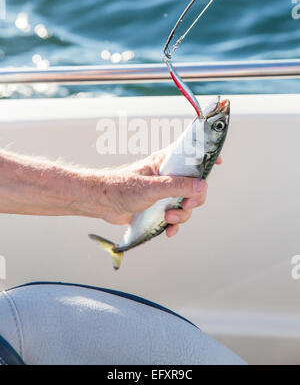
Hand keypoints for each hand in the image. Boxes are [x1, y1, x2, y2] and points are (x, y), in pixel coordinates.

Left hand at [92, 150, 221, 236]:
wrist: (102, 204)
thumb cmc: (121, 188)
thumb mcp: (152, 187)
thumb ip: (177, 186)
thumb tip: (202, 186)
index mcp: (166, 163)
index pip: (192, 154)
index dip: (206, 156)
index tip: (218, 162)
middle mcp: (168, 176)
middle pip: (195, 186)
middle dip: (193, 199)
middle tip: (184, 205)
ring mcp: (164, 193)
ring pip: (186, 204)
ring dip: (181, 215)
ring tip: (168, 219)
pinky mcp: (159, 208)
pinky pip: (175, 217)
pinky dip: (174, 225)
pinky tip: (167, 231)